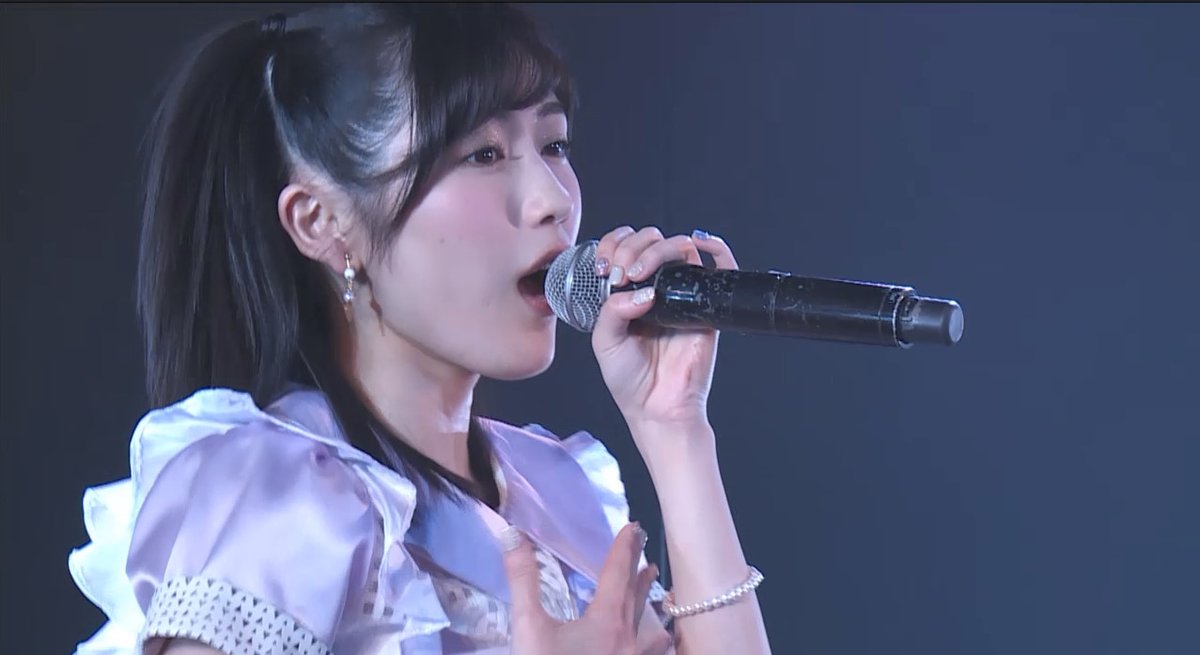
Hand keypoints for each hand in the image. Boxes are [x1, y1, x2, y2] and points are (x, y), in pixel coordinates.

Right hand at [502, 522, 672, 654]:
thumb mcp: (529, 629)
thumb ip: (523, 580)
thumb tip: (512, 535)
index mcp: (606, 622)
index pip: (618, 574)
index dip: (624, 549)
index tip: (633, 527)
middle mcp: (629, 642)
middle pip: (637, 599)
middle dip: (639, 573)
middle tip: (646, 550)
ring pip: (650, 632)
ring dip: (652, 609)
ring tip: (661, 597)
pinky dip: (655, 647)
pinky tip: (654, 650)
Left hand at [589, 226, 739, 431]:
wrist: (657, 407)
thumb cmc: (630, 379)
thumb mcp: (604, 341)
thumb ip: (612, 311)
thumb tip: (642, 291)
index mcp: (628, 291)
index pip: (624, 247)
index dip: (613, 246)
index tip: (604, 268)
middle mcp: (655, 287)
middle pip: (650, 240)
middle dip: (630, 247)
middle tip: (620, 274)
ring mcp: (682, 293)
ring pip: (678, 246)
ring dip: (655, 250)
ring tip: (638, 274)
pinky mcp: (706, 306)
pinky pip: (721, 267)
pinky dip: (714, 246)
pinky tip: (697, 242)